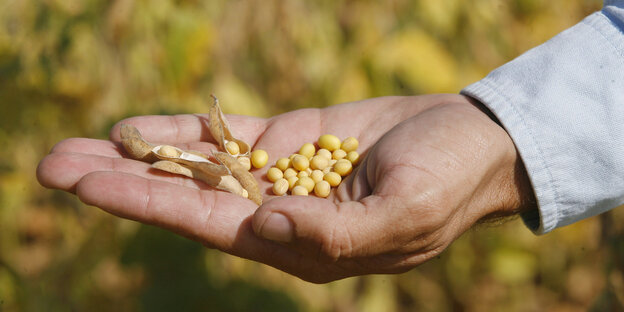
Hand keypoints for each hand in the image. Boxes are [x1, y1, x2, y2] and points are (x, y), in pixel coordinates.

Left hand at [37, 94, 533, 282]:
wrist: (472, 140)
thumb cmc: (449, 182)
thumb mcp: (405, 215)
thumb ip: (337, 234)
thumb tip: (262, 227)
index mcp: (301, 246)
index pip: (211, 226)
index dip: (149, 206)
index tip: (88, 188)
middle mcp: (278, 216)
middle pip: (186, 199)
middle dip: (120, 185)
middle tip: (49, 166)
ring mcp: (279, 176)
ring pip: (197, 167)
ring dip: (139, 157)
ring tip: (75, 146)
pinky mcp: (288, 138)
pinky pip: (226, 137)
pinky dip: (183, 133)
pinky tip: (135, 130)